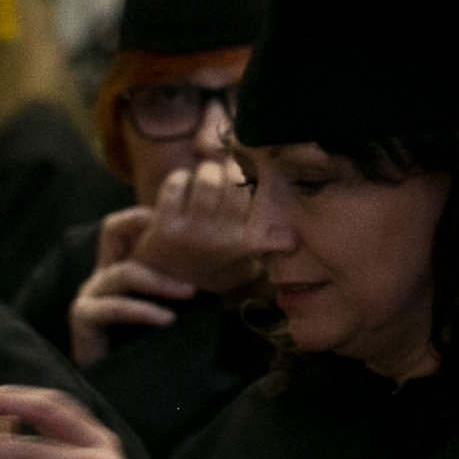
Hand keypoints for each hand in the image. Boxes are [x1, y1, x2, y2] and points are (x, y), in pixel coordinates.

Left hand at [139, 160, 258, 298]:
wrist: (167, 288)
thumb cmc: (212, 268)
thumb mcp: (246, 263)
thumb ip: (269, 247)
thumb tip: (293, 240)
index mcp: (245, 243)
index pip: (259, 198)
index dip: (254, 177)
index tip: (249, 171)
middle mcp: (222, 238)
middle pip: (234, 183)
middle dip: (228, 169)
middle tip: (222, 170)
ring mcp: (192, 234)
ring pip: (207, 182)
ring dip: (206, 171)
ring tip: (204, 174)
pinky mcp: (164, 229)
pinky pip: (175, 188)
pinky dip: (178, 179)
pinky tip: (180, 183)